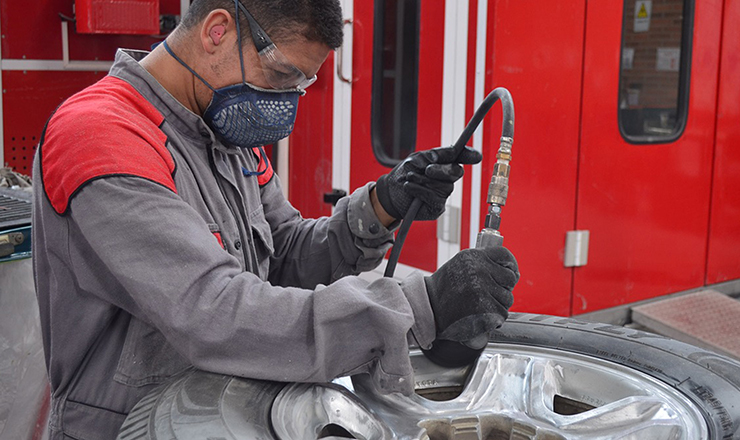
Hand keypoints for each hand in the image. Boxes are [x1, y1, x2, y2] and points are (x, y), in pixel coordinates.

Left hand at [375, 145, 481, 220]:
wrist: (390, 193)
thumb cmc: (404, 175)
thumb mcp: (416, 159)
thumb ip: (431, 155)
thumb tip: (442, 154)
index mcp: (443, 163)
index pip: (460, 157)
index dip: (469, 156)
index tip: (476, 156)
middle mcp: (446, 178)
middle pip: (456, 172)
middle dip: (442, 170)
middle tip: (427, 170)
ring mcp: (443, 193)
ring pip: (445, 186)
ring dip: (424, 181)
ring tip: (410, 178)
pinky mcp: (437, 207)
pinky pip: (435, 198)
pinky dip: (421, 191)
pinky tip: (410, 188)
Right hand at [423, 247, 518, 365]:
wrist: (428, 309)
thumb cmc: (444, 289)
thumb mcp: (461, 265)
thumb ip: (483, 263)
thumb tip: (512, 271)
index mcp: (474, 257)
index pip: (504, 255)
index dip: (511, 265)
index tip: (511, 272)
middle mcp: (479, 271)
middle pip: (510, 278)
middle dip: (503, 288)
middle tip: (486, 293)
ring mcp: (482, 290)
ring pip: (508, 298)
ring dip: (497, 304)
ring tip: (479, 304)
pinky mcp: (485, 310)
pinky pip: (502, 314)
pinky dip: (494, 318)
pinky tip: (479, 315)